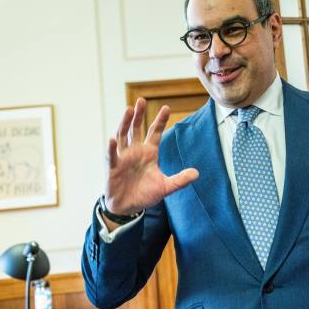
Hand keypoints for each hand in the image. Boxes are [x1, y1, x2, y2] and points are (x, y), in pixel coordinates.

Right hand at [104, 98, 198, 215]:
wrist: (127, 208)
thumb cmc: (145, 194)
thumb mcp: (165, 187)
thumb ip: (180, 180)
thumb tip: (197, 173)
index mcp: (149, 152)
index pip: (155, 133)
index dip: (160, 121)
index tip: (167, 108)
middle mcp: (136, 151)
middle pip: (137, 129)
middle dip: (139, 115)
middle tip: (141, 100)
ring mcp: (123, 157)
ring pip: (123, 136)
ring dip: (125, 123)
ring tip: (128, 110)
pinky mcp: (113, 167)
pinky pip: (112, 156)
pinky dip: (112, 148)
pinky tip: (112, 139)